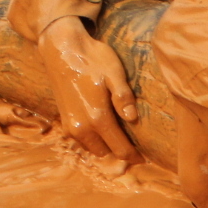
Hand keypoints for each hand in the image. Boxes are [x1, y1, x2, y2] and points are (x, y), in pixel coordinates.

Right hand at [37, 15, 138, 161]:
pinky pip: (82, 140)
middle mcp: (81, 128)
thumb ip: (123, 97)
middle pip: (106, 152)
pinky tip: (102, 126)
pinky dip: (93, 139)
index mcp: (97, 118)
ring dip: (105, 145)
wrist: (61, 49)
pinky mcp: (64, 120)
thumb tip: (133, 118)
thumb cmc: (92, 59)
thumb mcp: (113, 73)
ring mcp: (70, 125)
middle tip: (134, 145)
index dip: (134, 156)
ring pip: (92, 148)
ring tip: (119, 135)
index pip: (120, 149)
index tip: (145, 158)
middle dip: (120, 151)